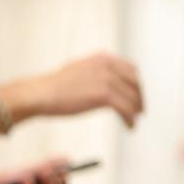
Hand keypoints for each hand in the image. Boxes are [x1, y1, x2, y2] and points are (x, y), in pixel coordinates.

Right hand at [2, 53, 142, 126]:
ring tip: (135, 120)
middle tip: (141, 110)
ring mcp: (106, 79)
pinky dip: (130, 119)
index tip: (139, 95)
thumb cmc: (56, 87)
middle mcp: (107, 65)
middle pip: (136, 83)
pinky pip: (125, 109)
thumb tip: (110, 82)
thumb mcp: (81, 70)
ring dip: (136, 111)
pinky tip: (129, 126)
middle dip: (141, 98)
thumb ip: (98, 72)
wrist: (42, 94)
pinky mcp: (103, 95)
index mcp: (102, 58)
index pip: (132, 70)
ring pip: (132, 97)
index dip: (138, 84)